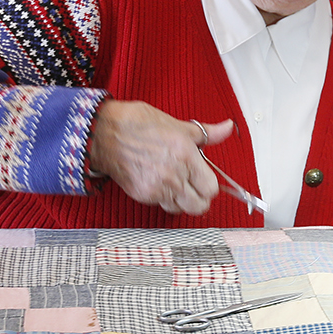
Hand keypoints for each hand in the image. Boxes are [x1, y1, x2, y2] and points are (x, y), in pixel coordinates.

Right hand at [88, 100, 234, 214]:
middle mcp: (174, 175)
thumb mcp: (177, 125)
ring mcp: (157, 187)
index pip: (211, 188)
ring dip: (180, 201)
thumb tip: (228, 128)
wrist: (104, 132)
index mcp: (187, 156)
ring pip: (180, 209)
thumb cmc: (137, 124)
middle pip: (199, 206)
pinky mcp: (142, 194)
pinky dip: (162, 198)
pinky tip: (158, 183)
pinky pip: (160, 205)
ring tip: (174, 185)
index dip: (209, 185)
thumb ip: (207, 133)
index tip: (203, 179)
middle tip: (194, 188)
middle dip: (199, 199)